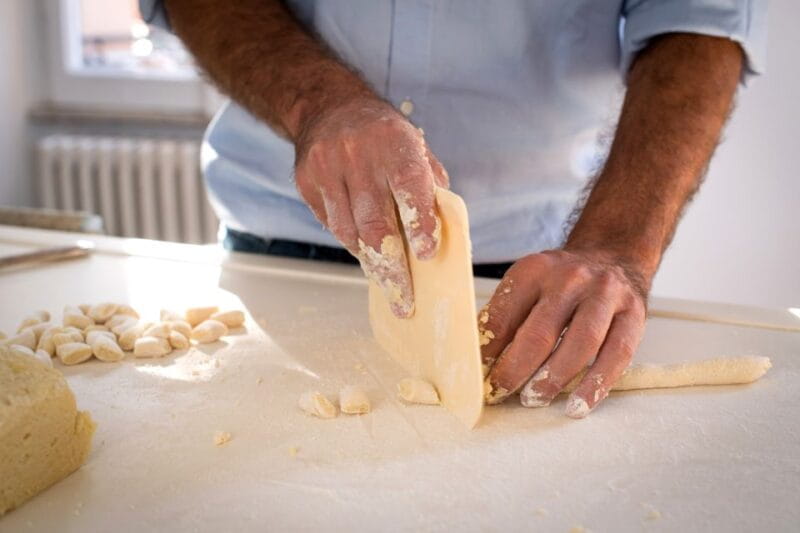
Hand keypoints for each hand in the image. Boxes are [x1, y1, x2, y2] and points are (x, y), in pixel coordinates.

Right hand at [294, 98, 448, 317]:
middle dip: (392, 267)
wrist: (329, 107)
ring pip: (349, 231)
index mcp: (394, 142)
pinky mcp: (307, 182)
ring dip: (371, 263)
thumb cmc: (384, 136)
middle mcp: (358, 155)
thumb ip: (430, 185)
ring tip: (388, 285)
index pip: (409, 187)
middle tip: (405, 300)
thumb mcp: (415, 146)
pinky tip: (367, 254)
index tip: (426, 254)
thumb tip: (443, 232)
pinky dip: (352, 243)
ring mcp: (327, 168)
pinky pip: (332, 225)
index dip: (419, 223)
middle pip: (374, 223)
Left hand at [481, 249, 648, 417]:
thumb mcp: (527, 286)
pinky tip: (578, 405)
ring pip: (580, 344)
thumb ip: (504, 318)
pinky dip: (596, 385)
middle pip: (540, 332)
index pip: (504, 315)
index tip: (478, 376)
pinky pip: (617, 355)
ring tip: (534, 399)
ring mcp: (606, 294)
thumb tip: (480, 362)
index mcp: (535, 270)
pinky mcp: (633, 314)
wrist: (612, 258)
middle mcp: (571, 278)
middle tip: (501, 392)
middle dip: (516, 369)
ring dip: (554, 379)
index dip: (487, 351)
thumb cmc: (560, 284)